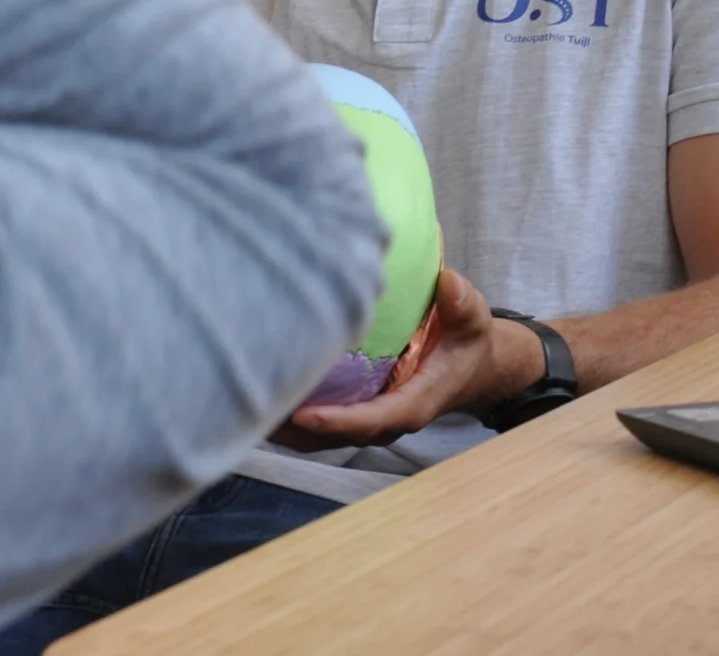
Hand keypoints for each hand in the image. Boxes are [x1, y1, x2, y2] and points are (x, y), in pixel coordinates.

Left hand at [272, 270, 545, 449]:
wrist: (473, 366)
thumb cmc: (467, 340)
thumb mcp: (472, 318)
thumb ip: (461, 303)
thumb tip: (446, 281)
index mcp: (415, 402)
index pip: (374, 419)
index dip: (339, 422)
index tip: (304, 415)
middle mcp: (389, 418)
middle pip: (338, 435)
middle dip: (298, 430)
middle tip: (255, 411)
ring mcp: (372, 419)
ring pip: (324, 436)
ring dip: (287, 429)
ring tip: (245, 410)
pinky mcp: (359, 411)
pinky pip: (321, 423)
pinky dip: (292, 418)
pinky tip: (261, 397)